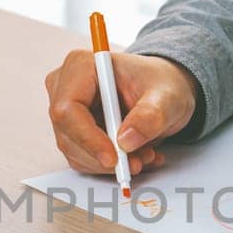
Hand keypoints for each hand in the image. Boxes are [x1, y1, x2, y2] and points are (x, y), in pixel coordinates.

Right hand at [44, 50, 197, 173]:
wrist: (162, 91)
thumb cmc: (160, 83)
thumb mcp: (166, 97)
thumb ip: (150, 116)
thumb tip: (127, 140)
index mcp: (81, 66)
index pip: (68, 109)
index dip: (88, 138)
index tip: (114, 158)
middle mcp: (66, 86)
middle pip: (68, 135)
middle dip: (102, 157)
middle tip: (135, 163)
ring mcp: (67, 111)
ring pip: (75, 152)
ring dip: (109, 164)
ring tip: (142, 156)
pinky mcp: (73, 131)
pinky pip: (83, 159)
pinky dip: (108, 165)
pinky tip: (134, 156)